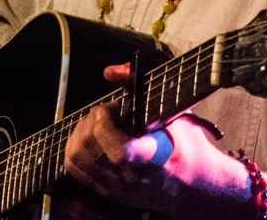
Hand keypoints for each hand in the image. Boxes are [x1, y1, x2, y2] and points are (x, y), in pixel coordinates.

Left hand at [62, 64, 257, 219]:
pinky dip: (76, 146)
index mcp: (157, 156)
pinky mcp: (108, 194)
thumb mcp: (171, 109)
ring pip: (76, 156)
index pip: (122, 151)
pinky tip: (92, 137)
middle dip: (93, 120)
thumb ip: (139, 85)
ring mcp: (120, 190)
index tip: (110, 110)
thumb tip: (109, 71)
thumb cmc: (182, 141)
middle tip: (109, 111)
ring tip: (100, 123)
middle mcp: (136, 178)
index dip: (105, 130)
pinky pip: (74, 168)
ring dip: (82, 131)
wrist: (192, 181)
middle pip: (89, 146)